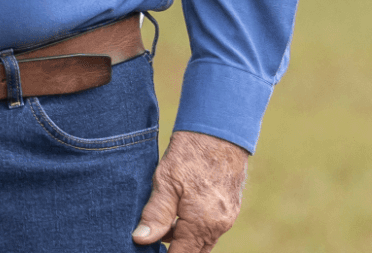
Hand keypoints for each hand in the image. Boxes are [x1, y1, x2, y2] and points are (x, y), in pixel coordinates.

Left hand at [132, 130, 248, 251]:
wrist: (220, 131)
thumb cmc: (190, 154)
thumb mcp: (165, 182)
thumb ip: (155, 215)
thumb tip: (141, 240)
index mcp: (202, 224)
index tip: (147, 251)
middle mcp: (219, 226)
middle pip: (194, 252)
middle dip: (174, 250)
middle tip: (152, 240)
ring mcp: (227, 217)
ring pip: (203, 241)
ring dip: (183, 239)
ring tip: (161, 226)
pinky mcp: (230, 207)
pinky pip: (211, 228)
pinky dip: (194, 228)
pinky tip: (178, 214)